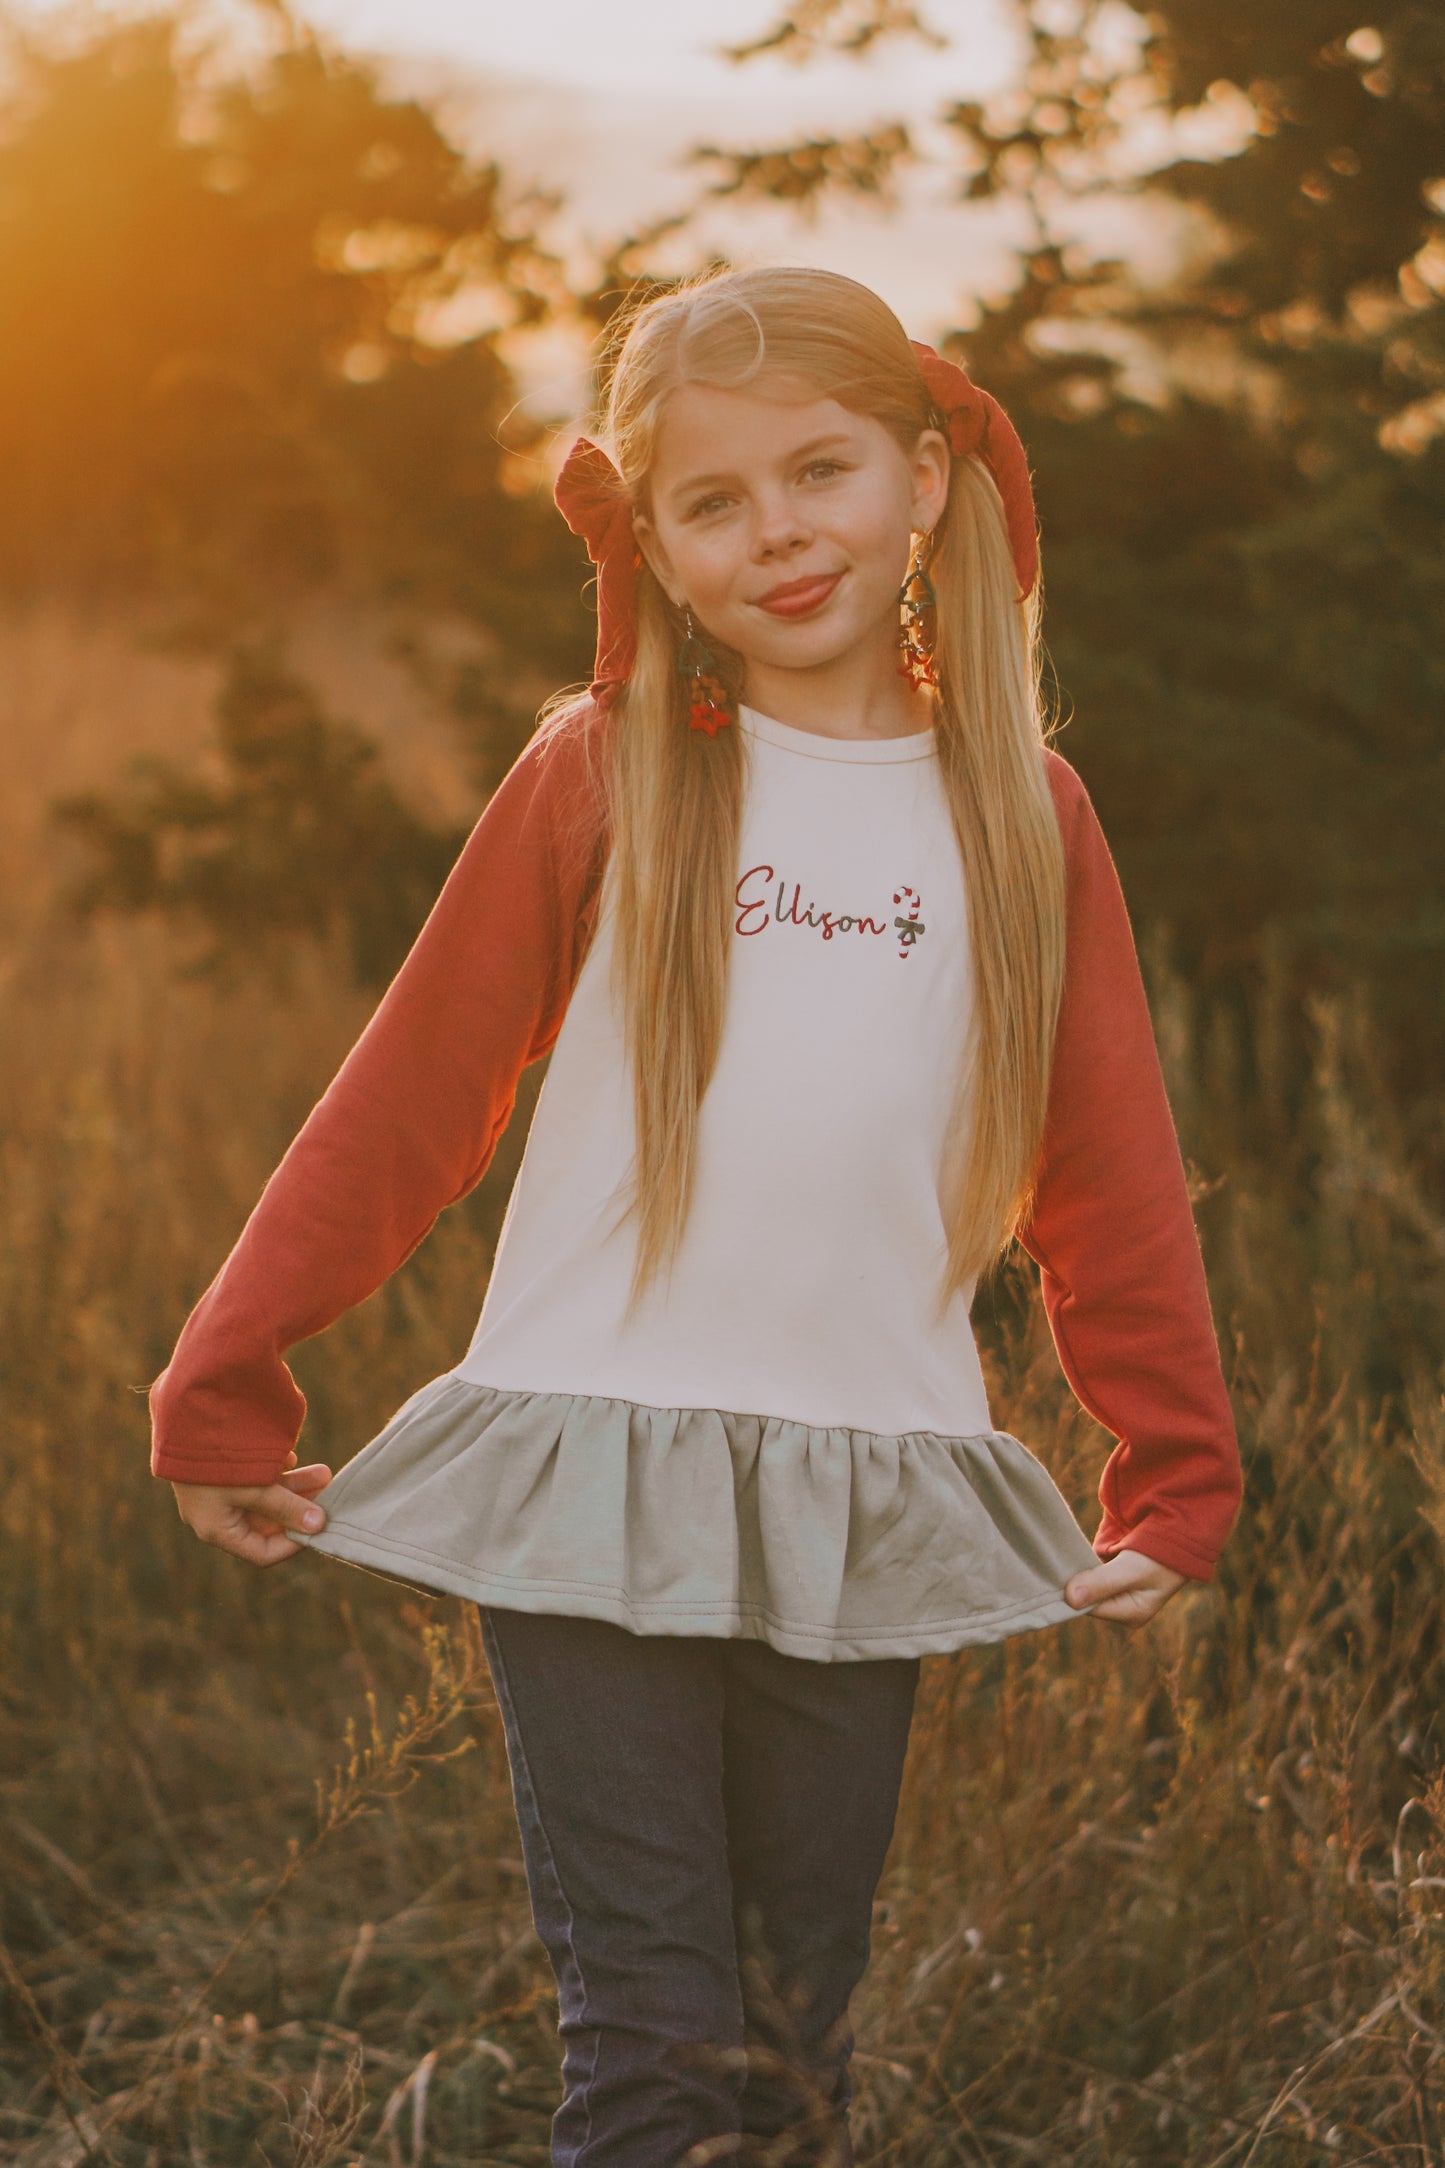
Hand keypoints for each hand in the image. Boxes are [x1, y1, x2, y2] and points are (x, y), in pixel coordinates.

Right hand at [171, 1452, 331, 1566]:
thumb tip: (318, 1526)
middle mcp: (216, 1516)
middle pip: (267, 1523)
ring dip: (294, 1487)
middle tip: (327, 1492)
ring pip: (265, 1498)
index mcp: (218, 1530)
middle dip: (300, 1507)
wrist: (188, 1415)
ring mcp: (217, 1493)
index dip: (294, 1543)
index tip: (321, 1526)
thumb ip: (288, 1508)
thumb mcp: (257, 1487)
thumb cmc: (218, 1461)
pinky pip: (254, 1479)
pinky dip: (275, 1472)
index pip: (262, 1553)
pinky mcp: (220, 1471)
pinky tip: (290, 1458)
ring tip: (323, 1473)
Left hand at [1064, 1546, 1186, 1626]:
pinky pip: (1094, 1569)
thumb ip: (1102, 1583)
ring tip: (1074, 1553)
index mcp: (1130, 1614)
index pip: (1089, 1607)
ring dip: (1081, 1567)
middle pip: (1087, 1595)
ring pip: (1088, 1581)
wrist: (1182, 1533)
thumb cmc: (1162, 1555)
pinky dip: (1088, 1559)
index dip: (1074, 1590)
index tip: (1063, 1571)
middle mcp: (1124, 1606)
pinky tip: (1083, 1549)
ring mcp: (1120, 1589)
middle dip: (1077, 1578)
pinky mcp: (1116, 1572)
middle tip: (1067, 1559)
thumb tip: (1070, 1599)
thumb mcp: (1132, 1570)